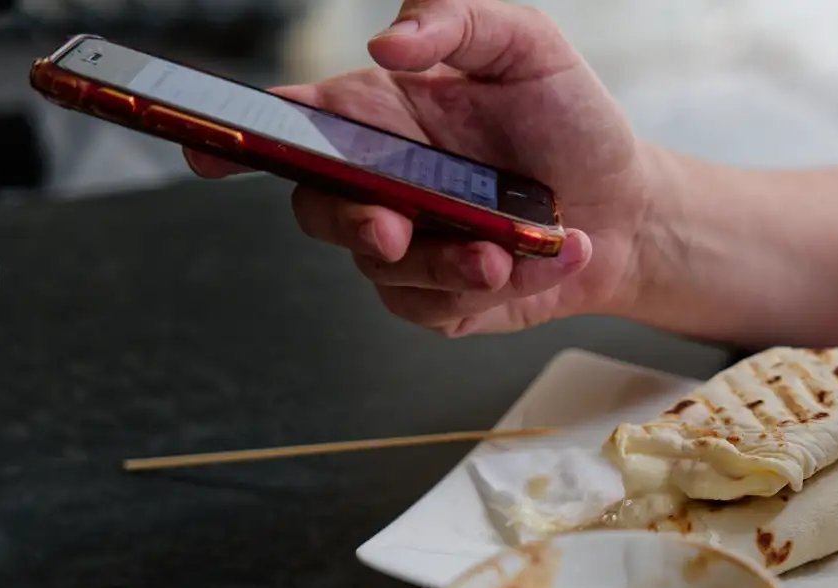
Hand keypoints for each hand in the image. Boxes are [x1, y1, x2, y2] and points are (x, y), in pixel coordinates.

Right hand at [190, 0, 650, 336]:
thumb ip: (456, 21)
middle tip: (396, 230)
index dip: (237, 137)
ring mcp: (409, 247)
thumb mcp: (527, 46)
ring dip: (449, 265)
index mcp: (380, 116)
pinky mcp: (443, 300)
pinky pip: (437, 308)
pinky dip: (495, 289)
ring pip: (384, 270)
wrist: (630, 208)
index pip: (292, 124)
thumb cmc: (572, 122)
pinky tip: (544, 259)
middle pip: (319, 210)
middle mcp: (383, 183)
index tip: (207, 150)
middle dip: (353, 225)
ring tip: (511, 249)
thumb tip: (388, 43)